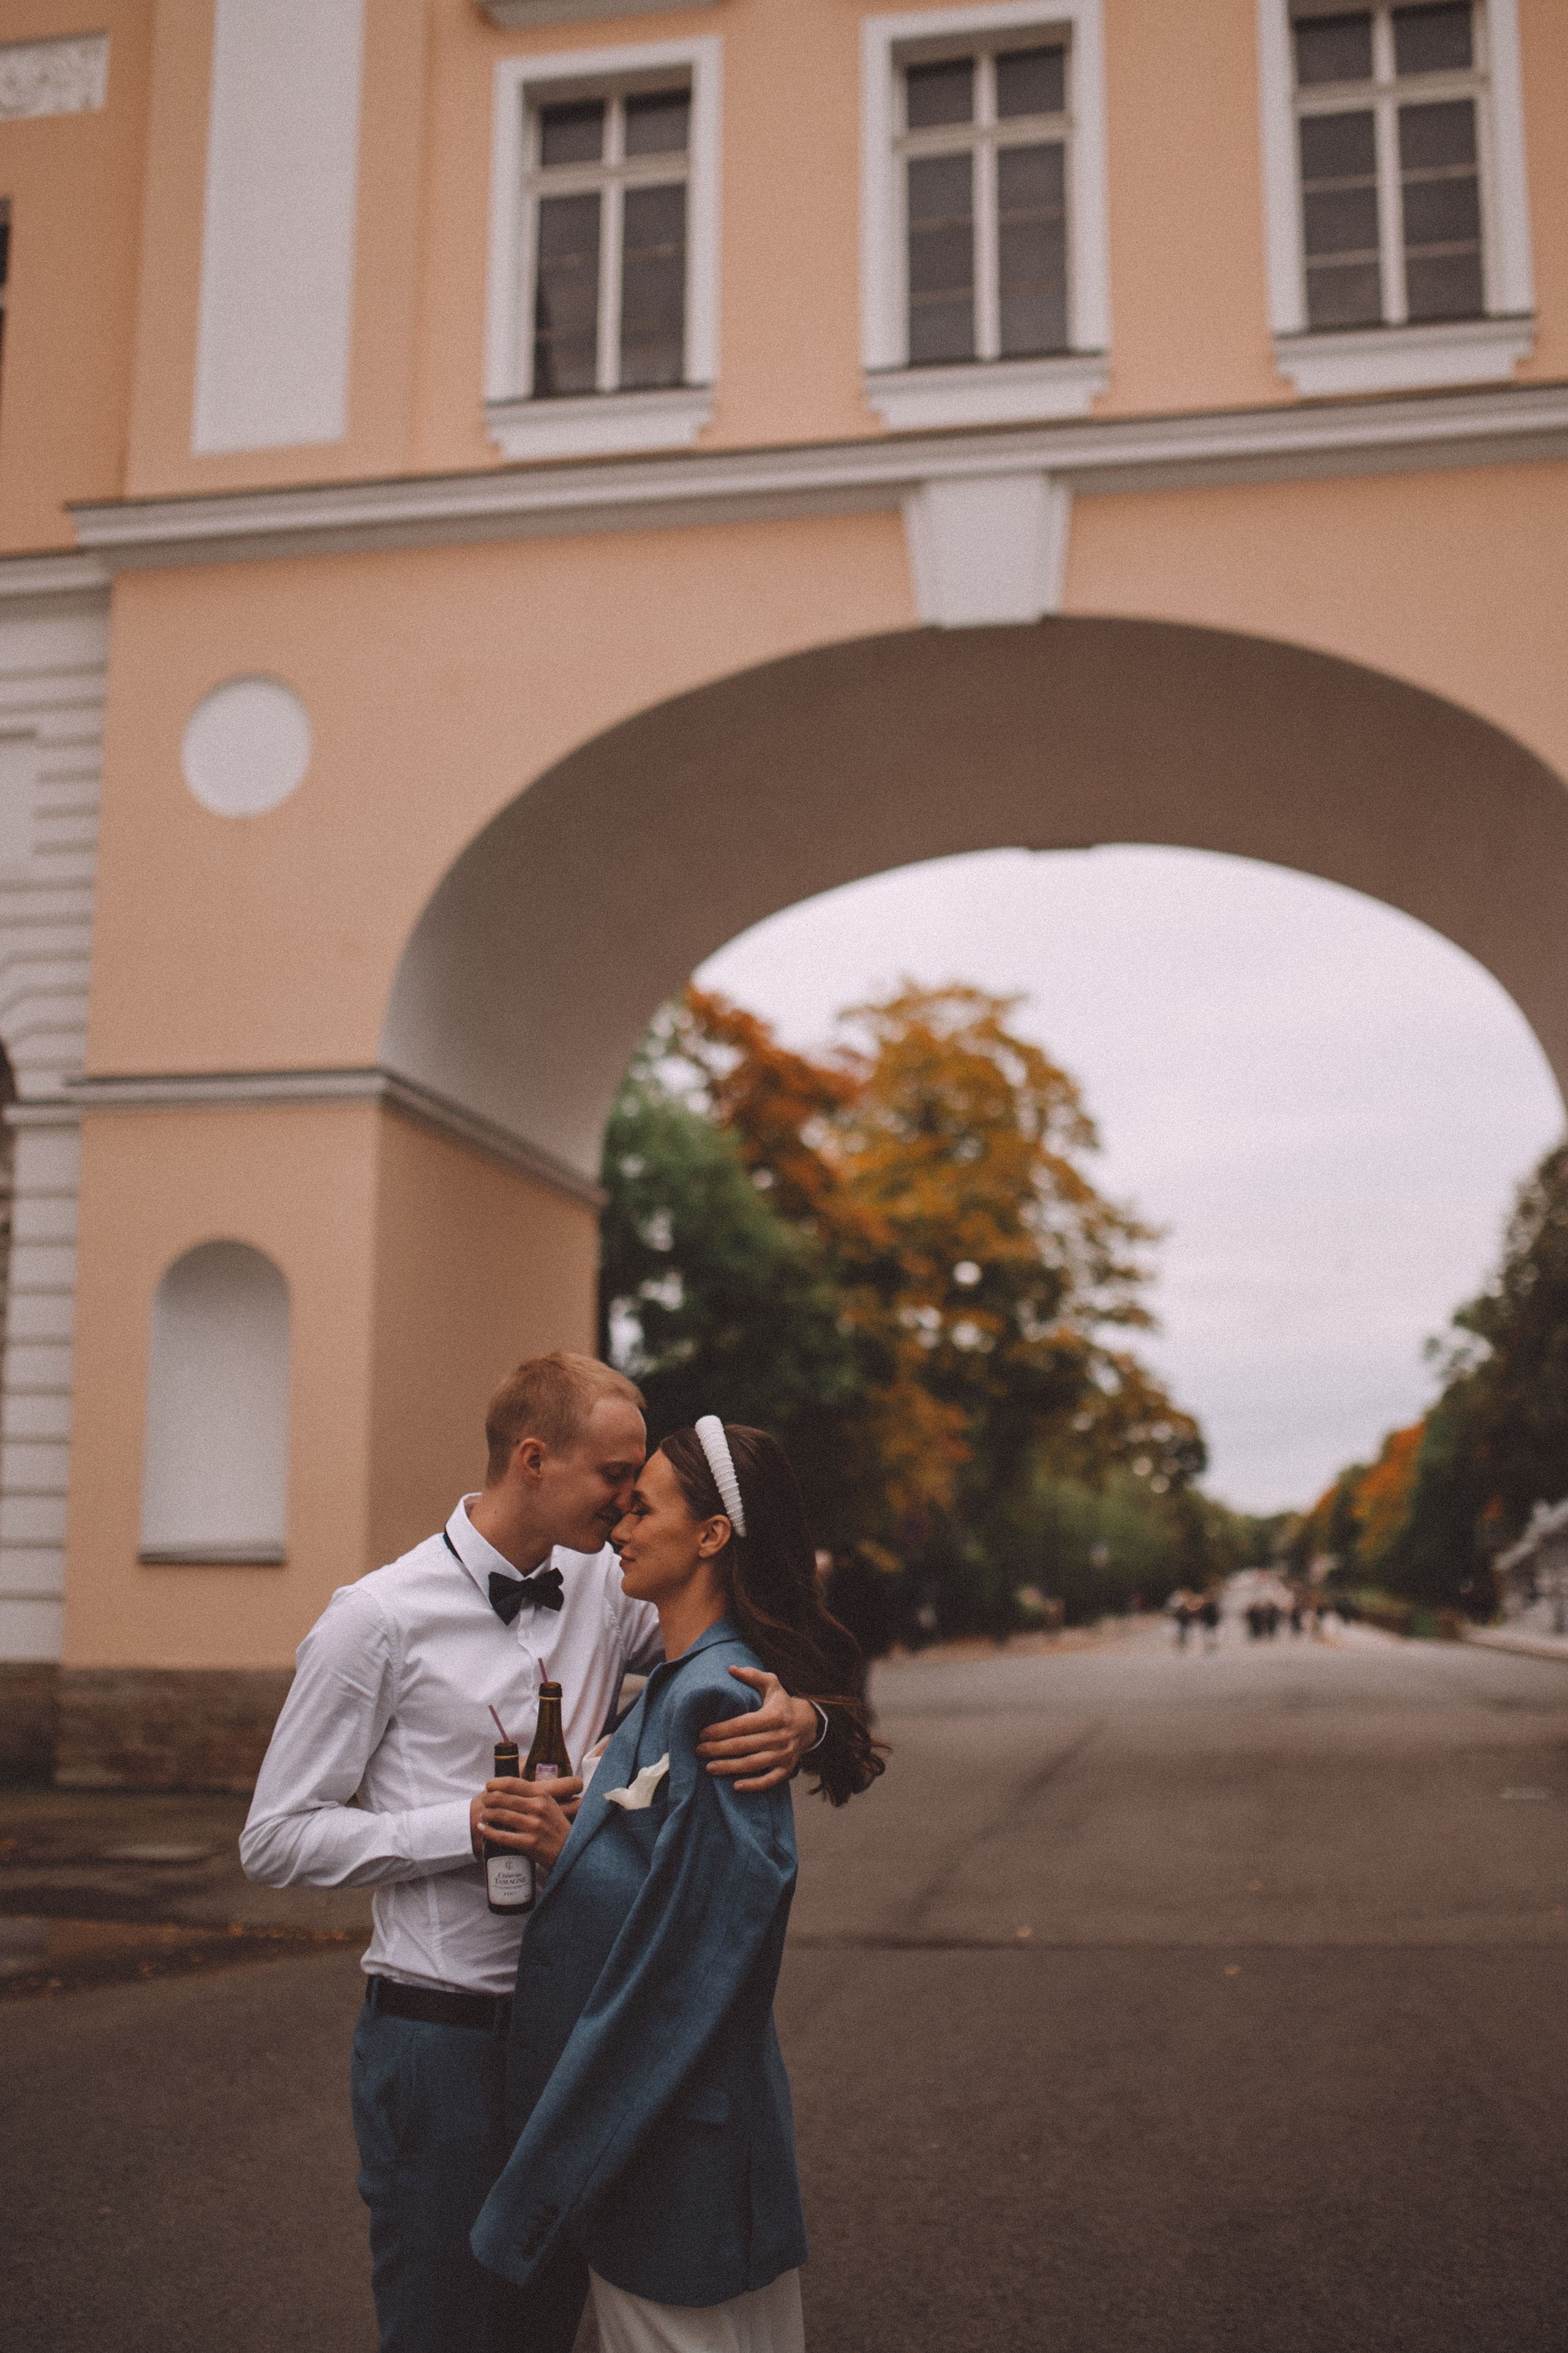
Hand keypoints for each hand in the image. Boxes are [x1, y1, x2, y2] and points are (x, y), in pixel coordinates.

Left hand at [469, 1774, 583, 1868]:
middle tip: (483, 1801)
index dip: (495, 1783)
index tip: (488, 1785)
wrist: (569, 1851)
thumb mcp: (550, 1805)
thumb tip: (508, 1788)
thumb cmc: (556, 1827)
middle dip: (488, 1799)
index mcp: (542, 1795)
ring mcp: (534, 1825)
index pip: (512, 1783)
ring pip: (501, 1815)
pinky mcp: (529, 1843)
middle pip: (503, 1798)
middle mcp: (538, 1807)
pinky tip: (483, 1828)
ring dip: (487, 1814)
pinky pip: (503, 1836)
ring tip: (483, 1814)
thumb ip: (533, 1795)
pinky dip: (489, 1831)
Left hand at [695, 1668, 820, 1791]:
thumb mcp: (772, 1684)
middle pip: (743, 1746)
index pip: (742, 1725)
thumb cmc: (782, 1703)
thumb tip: (731, 1669)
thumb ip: (752, 1676)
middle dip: (718, 1749)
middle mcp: (779, 1736)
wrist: (808, 1723)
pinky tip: (736, 1786)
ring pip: (752, 1764)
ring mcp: (784, 1754)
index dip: (721, 1730)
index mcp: (773, 1716)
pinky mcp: (787, 1768)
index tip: (702, 1733)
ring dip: (729, 1767)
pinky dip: (754, 1785)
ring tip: (709, 1768)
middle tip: (698, 1750)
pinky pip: (769, 1780)